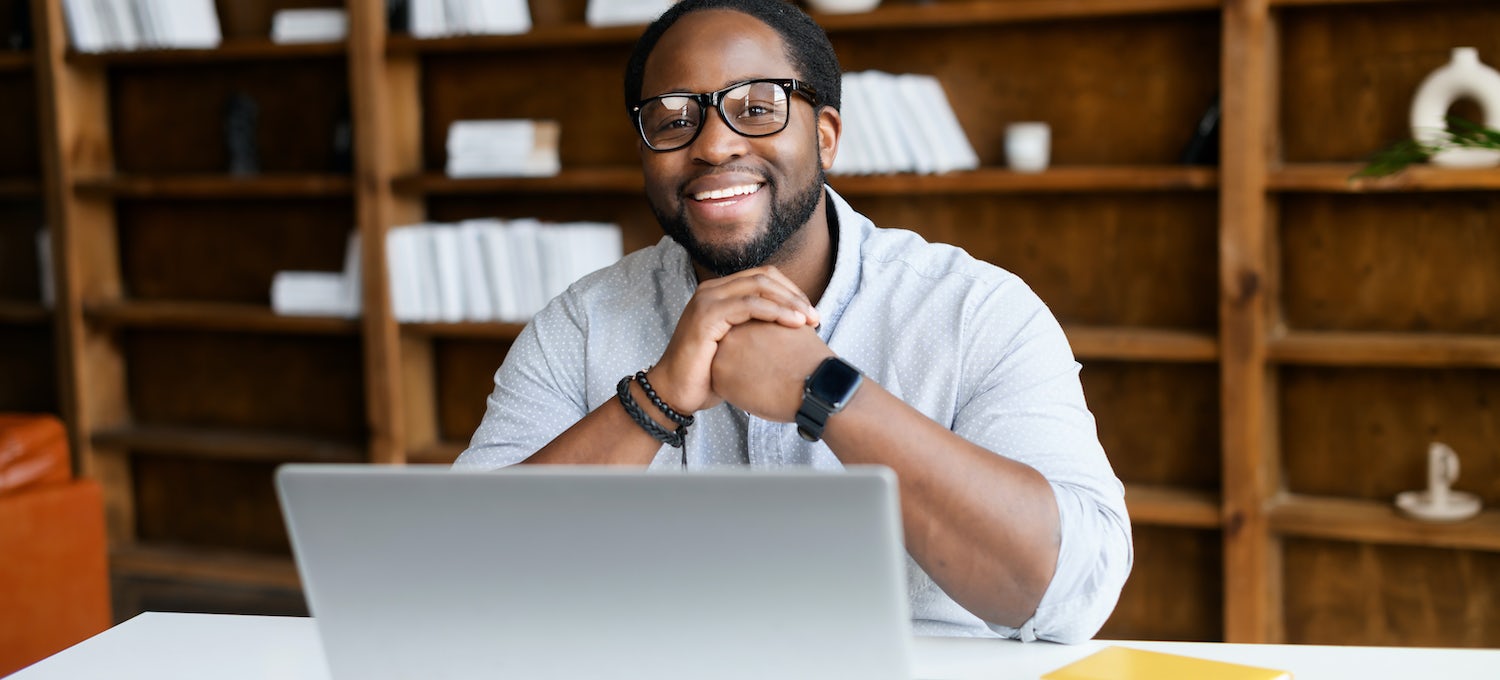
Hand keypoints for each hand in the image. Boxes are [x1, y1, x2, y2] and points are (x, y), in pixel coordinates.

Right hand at [650, 266, 819, 413]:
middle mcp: (712, 290)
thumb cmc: (708, 375)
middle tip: (815, 316)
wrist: (675, 393)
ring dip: (789, 301)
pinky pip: (749, 304)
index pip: (763, 278)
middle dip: (795, 295)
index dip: (790, 291)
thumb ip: (757, 331)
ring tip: (810, 320)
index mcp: (719, 293)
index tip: (810, 313)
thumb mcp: (738, 347)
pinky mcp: (707, 314)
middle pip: (764, 277)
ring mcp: (707, 299)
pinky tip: (793, 323)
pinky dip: (775, 311)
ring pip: (759, 286)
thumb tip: (793, 331)